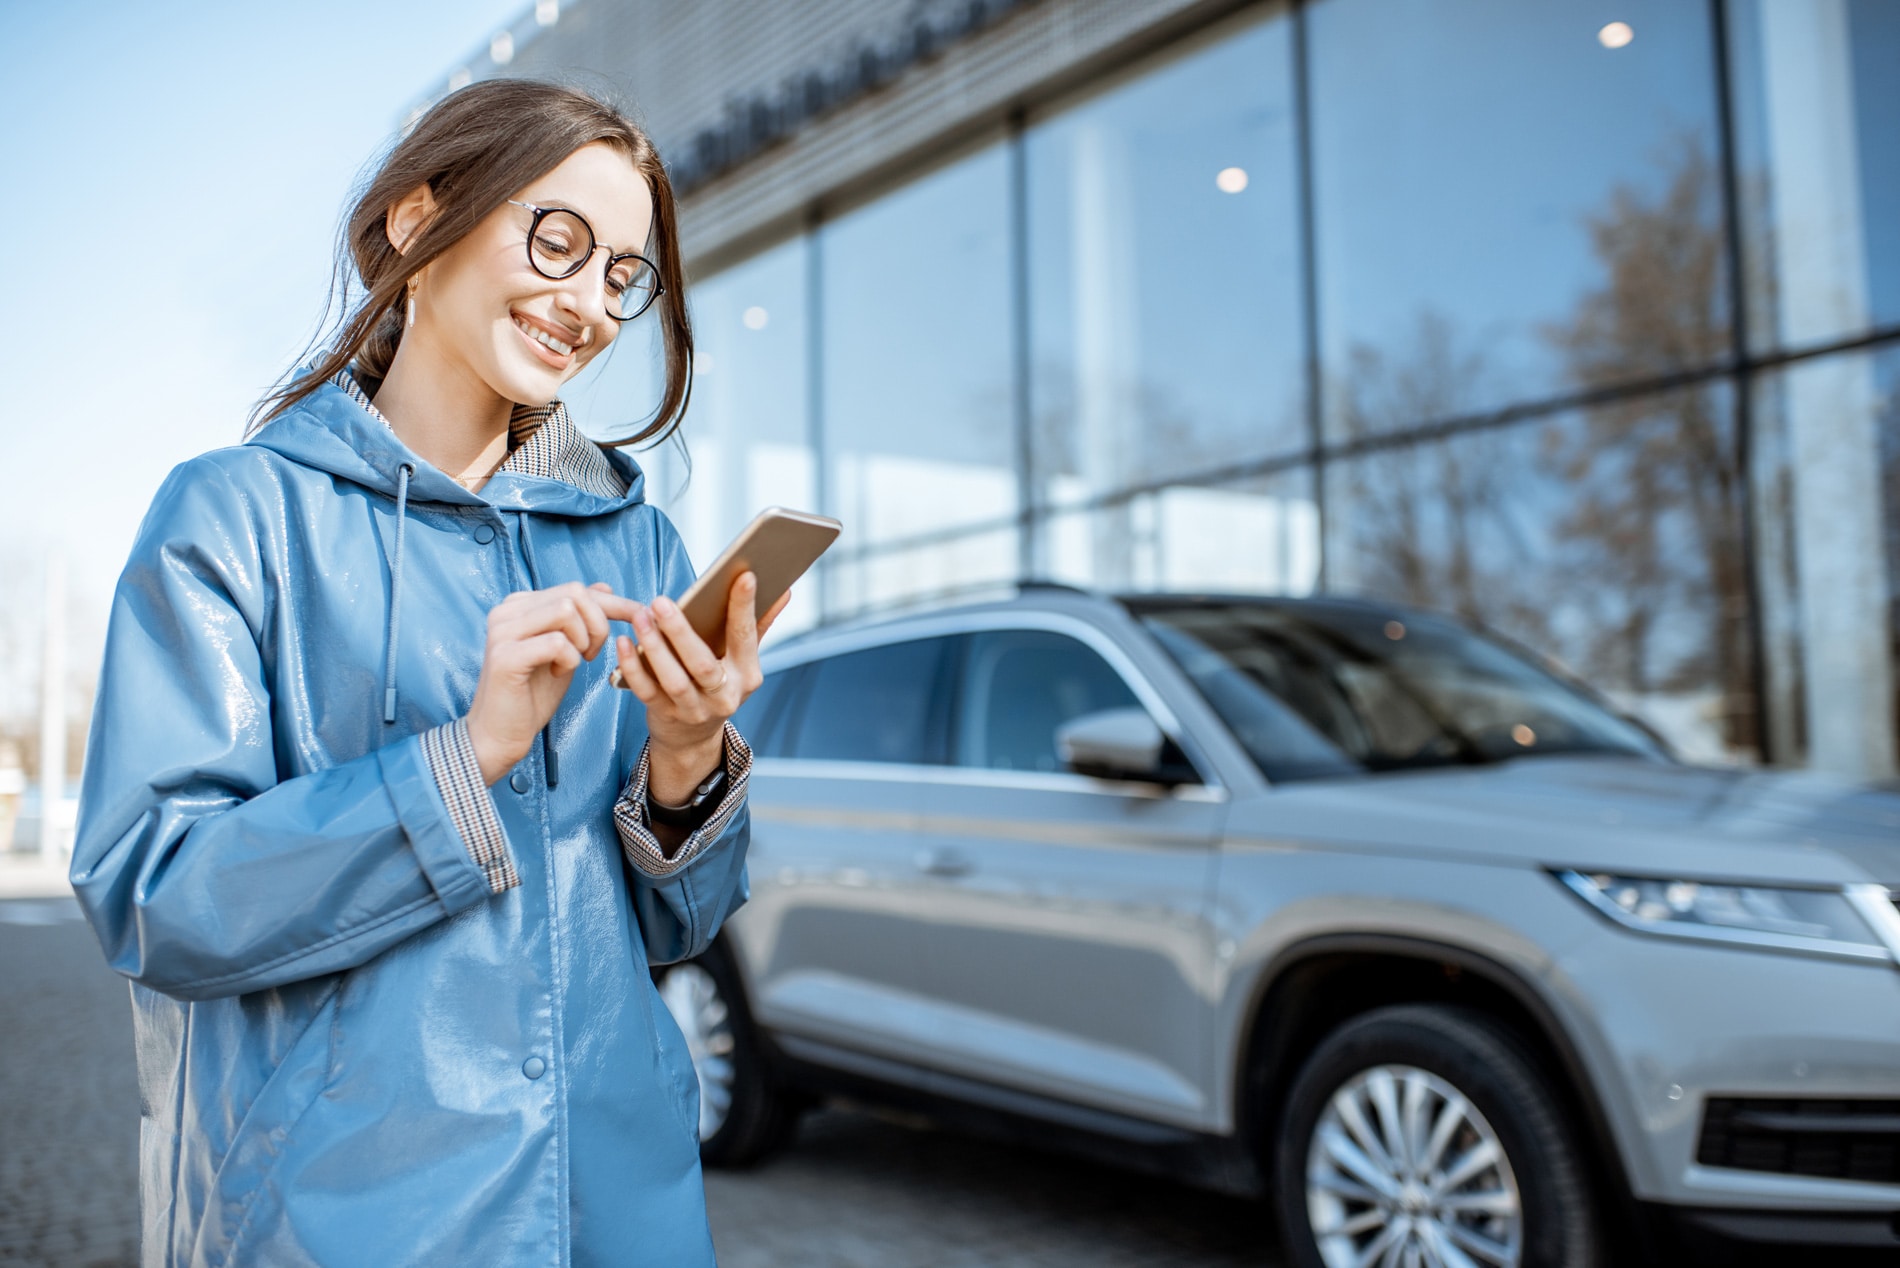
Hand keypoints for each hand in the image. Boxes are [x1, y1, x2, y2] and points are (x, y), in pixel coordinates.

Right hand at [467, 581, 640, 784]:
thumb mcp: (564, 650)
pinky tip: (558, 673)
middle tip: (591, 654)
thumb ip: (579, 619)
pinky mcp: (505, 656)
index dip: (615, 603)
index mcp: (520, 605)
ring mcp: (503, 631)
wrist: (500, 733)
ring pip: (566, 612)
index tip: (640, 617)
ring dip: (583, 640)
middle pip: (574, 594)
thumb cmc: (533, 693)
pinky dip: (569, 659)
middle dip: (598, 624)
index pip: (576, 589)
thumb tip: (604, 587)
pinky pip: (556, 642)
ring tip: (574, 662)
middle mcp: (507, 611)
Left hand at [612, 572, 790, 804]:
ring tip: (641, 617)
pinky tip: (623, 642)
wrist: (693, 739)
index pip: (746, 637)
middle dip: (681, 632)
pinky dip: (632, 667)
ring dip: (654, 647)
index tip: (743, 576)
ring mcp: (694, 710)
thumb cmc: (719, 685)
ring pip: (674, 680)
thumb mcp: (743, 661)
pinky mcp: (665, 715)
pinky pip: (646, 690)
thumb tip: (784, 591)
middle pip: (703, 664)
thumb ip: (759, 625)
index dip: (745, 607)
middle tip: (661, 602)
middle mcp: (724, 696)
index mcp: (747, 675)